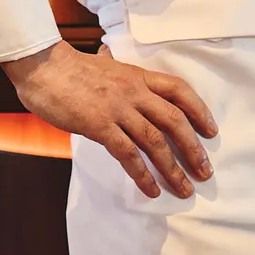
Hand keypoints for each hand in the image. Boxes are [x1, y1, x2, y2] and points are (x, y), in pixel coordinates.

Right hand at [3, 42, 217, 199]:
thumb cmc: (70, 68)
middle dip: (193, 148)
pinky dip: (142, 174)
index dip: (200, 110)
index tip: (211, 131)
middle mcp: (134, 92)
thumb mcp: (107, 66)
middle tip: (205, 171)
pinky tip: (151, 189)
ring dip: (172, 168)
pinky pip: (127, 154)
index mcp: (139, 76)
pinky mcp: (99, 125)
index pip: (180, 91)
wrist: (43, 65)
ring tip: (184, 188)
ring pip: (155, 141)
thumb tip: (124, 78)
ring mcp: (118, 109)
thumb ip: (122, 76)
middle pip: (174, 120)